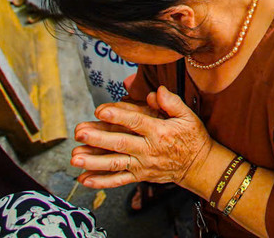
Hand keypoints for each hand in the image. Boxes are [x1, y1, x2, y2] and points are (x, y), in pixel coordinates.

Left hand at [72, 86, 214, 190]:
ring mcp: (142, 165)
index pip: (136, 122)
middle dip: (98, 138)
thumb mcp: (188, 116)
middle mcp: (149, 150)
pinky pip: (118, 180)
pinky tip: (84, 179)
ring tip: (75, 158)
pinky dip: (101, 181)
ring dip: (94, 161)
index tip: (101, 110)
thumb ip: (171, 102)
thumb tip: (156, 91)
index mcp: (160, 132)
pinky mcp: (139, 176)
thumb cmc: (192, 137)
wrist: (198, 165)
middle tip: (79, 132)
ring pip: (115, 164)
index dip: (118, 116)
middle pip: (120, 144)